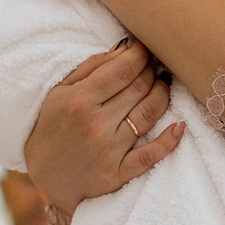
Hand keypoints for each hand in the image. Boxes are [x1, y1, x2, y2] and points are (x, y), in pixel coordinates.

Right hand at [19, 40, 181, 216]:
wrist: (44, 176)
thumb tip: (124, 48)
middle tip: (154, 64)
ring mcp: (109, 151)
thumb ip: (91, 68)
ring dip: (162, 94)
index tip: (145, 48)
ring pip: (149, 114)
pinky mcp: (118, 174)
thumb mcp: (60, 92)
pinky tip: (180, 125)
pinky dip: (169, 141)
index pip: (122, 70)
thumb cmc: (52, 127)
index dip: (140, 55)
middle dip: (151, 70)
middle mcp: (96, 124)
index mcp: (80, 100)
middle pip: (139, 88)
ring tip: (162, 84)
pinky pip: (151, 156)